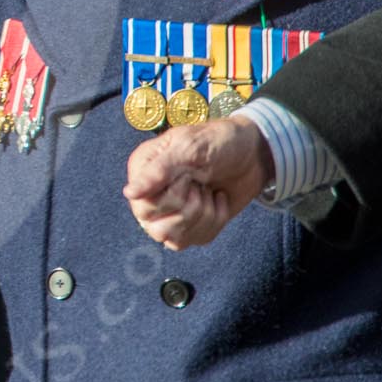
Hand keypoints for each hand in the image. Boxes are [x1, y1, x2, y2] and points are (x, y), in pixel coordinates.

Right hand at [123, 116, 271, 248]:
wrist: (252, 153)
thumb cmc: (218, 141)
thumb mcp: (189, 148)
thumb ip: (158, 170)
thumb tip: (129, 193)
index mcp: (143, 169)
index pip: (142, 205)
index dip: (171, 197)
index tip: (189, 177)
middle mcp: (150, 193)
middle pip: (155, 227)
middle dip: (189, 208)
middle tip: (201, 184)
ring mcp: (168, 211)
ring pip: (173, 239)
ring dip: (203, 217)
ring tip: (210, 193)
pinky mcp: (190, 224)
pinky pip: (195, 241)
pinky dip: (215, 222)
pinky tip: (218, 200)